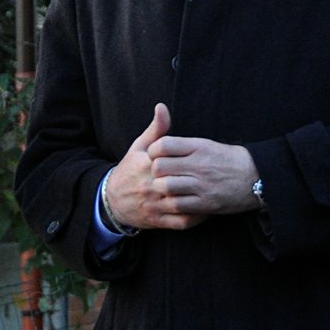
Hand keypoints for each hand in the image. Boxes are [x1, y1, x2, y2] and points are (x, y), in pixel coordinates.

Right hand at [103, 104, 206, 230]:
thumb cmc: (130, 169)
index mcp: (145, 165)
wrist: (111, 200)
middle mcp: (148, 185)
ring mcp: (153, 205)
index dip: (190, 160)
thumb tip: (162, 107)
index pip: (170, 160)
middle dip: (198, 181)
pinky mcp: (156, 220)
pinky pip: (180, 222)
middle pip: (177, 183)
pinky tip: (206, 211)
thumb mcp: (139, 147)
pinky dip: (195, 218)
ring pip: (181, 204)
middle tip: (219, 177)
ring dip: (200, 201)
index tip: (209, 156)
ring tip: (216, 194)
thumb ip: (156, 129)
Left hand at [147, 129, 259, 216]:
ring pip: (166, 186)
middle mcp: (199, 164)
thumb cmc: (231, 160)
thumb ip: (185, 145)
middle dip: (154, 172)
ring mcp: (202, 185)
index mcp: (199, 146)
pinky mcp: (206, 203)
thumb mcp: (209, 144)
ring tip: (166, 189)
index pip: (163, 145)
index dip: (154, 151)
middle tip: (159, 175)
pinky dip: (172, 204)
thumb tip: (161, 145)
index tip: (156, 156)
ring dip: (162, 189)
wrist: (257, 177)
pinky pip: (178, 205)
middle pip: (159, 167)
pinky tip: (175, 201)